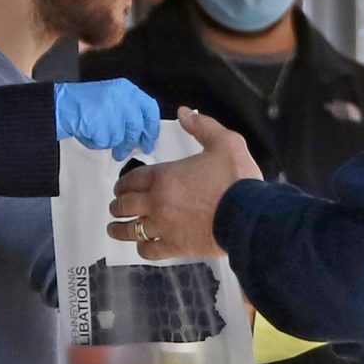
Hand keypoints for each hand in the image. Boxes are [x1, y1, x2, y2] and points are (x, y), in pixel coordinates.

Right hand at [54, 80, 161, 156]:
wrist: (61, 104)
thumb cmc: (85, 104)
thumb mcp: (113, 99)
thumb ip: (130, 113)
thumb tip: (143, 133)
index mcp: (127, 89)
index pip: (150, 109)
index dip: (151, 127)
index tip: (149, 139)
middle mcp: (122, 97)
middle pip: (136, 127)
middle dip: (131, 142)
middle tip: (125, 151)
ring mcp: (112, 110)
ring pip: (121, 137)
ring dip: (111, 142)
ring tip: (98, 135)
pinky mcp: (101, 124)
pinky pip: (105, 142)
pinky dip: (98, 142)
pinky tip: (89, 133)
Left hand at [109, 107, 263, 259]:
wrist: (249, 215)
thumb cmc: (237, 179)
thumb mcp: (225, 142)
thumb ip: (202, 126)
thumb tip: (184, 113)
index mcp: (164, 176)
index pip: (132, 179)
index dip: (123, 183)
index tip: (120, 187)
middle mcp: (157, 202)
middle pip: (125, 205)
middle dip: (118, 205)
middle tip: (116, 206)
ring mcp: (164, 227)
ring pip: (130, 230)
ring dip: (119, 228)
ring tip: (115, 228)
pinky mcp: (175, 247)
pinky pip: (149, 250)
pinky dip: (143, 248)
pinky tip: (143, 246)